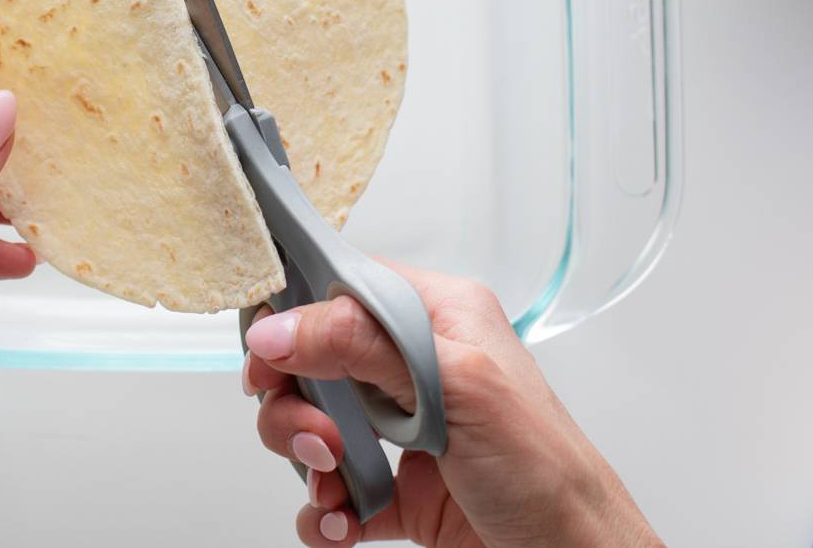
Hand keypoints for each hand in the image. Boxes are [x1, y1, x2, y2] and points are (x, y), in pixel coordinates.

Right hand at [242, 267, 659, 547]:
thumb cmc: (546, 470)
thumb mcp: (457, 385)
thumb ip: (365, 345)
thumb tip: (283, 327)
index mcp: (436, 317)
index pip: (342, 290)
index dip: (295, 318)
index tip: (267, 353)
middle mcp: (415, 369)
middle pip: (311, 363)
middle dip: (295, 403)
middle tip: (316, 435)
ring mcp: (400, 432)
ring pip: (311, 427)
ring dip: (305, 460)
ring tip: (333, 483)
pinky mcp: (394, 492)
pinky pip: (328, 494)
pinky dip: (321, 513)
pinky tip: (340, 522)